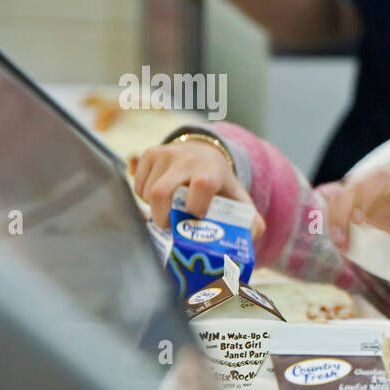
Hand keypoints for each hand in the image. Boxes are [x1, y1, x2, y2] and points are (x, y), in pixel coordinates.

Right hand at [131, 139, 263, 235]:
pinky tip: (161, 198)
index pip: (202, 185)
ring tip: (169, 210)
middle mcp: (187, 159)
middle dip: (161, 216)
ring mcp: (165, 153)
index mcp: (212, 170)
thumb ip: (251, 221)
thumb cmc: (220, 185)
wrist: (204, 154)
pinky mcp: (149, 153)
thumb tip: (252, 237)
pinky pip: (137, 185)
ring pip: (147, 192)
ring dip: (155, 208)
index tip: (197, 217)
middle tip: (170, 226)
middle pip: (161, 192)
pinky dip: (145, 198)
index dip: (196, 206)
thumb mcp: (238, 201)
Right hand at [325, 163, 389, 253]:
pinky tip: (340, 240)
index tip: (357, 219)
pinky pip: (343, 205)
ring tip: (341, 244)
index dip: (364, 193)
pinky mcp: (365, 203)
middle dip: (342, 208)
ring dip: (336, 216)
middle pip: (358, 183)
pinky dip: (336, 220)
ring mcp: (375, 192)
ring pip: (346, 193)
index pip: (382, 177)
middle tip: (342, 240)